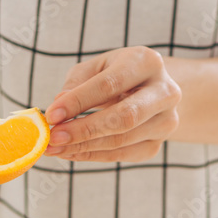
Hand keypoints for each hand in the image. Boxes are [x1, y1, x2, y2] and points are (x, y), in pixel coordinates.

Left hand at [44, 47, 180, 162]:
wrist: (149, 91)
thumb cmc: (116, 74)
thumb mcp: (95, 68)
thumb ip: (76, 84)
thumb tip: (58, 109)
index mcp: (147, 62)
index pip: (110, 84)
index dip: (78, 101)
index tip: (52, 114)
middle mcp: (165, 91)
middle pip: (124, 117)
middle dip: (84, 129)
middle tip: (53, 137)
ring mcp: (165, 121)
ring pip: (122, 140)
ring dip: (84, 146)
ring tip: (55, 147)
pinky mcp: (157, 144)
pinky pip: (122, 155)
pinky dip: (92, 155)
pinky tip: (70, 152)